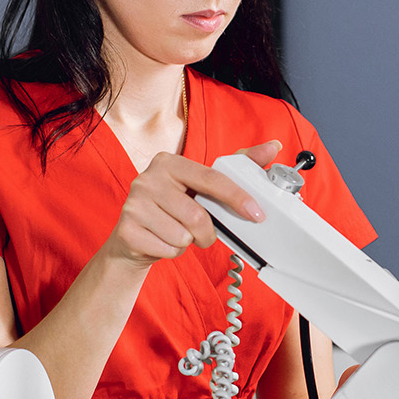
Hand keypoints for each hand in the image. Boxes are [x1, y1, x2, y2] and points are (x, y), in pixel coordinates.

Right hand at [104, 141, 280, 268]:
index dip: (237, 197)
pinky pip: (167, 250)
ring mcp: (133, 204)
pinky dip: (172, 253)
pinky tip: (162, 242)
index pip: (211, 178)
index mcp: (169, 162)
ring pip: (183, 235)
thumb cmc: (174, 210)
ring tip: (177, 234)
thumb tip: (273, 146)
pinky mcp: (126, 230)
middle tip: (203, 233)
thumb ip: (237, 166)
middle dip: (207, 232)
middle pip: (197, 214)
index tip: (257, 214)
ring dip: (188, 243)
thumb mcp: (202, 187)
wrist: (134, 239)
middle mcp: (147, 178)